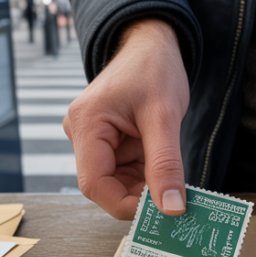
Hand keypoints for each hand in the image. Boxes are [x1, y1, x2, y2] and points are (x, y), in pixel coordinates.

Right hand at [63, 18, 189, 219]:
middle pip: (104, 186)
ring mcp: (92, 138)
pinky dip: (146, 177)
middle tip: (173, 203)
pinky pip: (123, 171)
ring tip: (172, 181)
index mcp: (87, 123)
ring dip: (145, 187)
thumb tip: (171, 208)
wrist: (151, 44)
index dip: (125, 205)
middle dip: (138, 197)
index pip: (94, 183)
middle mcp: (82, 133)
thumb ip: (166, 164)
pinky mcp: (106, 142)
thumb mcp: (165, 117)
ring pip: (116, 182)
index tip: (159, 212)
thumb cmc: (154, 68)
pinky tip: (163, 170)